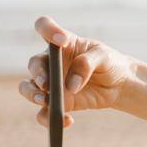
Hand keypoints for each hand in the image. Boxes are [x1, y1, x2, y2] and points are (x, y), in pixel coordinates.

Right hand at [19, 15, 135, 128]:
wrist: (118, 85)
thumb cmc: (109, 63)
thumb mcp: (104, 56)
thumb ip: (87, 64)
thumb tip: (71, 86)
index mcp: (62, 43)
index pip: (44, 26)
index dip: (47, 29)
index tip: (61, 40)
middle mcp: (52, 62)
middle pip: (34, 63)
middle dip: (38, 73)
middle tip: (46, 83)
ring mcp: (51, 83)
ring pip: (28, 88)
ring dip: (32, 94)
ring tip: (46, 100)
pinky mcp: (57, 102)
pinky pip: (43, 112)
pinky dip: (49, 118)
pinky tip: (68, 120)